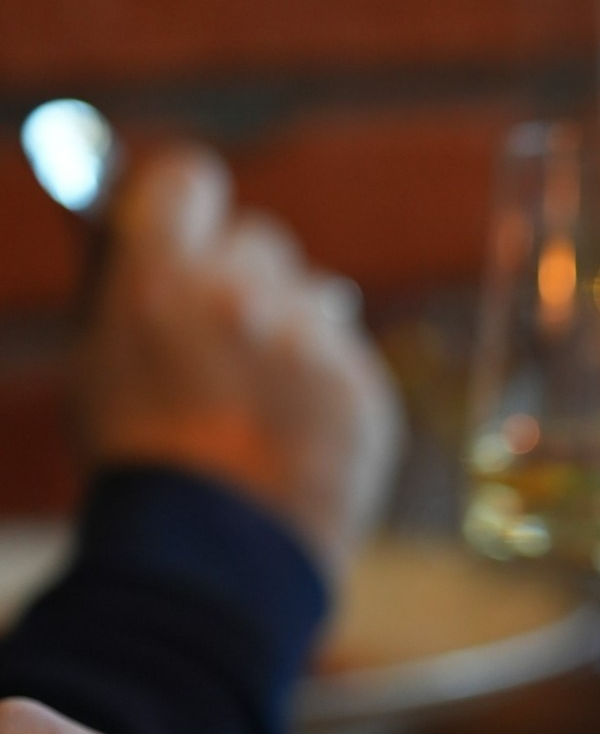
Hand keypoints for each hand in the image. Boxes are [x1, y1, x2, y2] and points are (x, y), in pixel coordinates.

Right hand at [78, 145, 401, 575]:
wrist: (219, 554)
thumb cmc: (144, 462)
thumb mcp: (99, 360)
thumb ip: (119, 280)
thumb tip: (118, 215)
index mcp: (163, 276)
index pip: (189, 179)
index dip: (188, 203)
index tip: (188, 224)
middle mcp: (244, 296)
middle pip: (260, 240)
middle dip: (243, 273)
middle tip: (227, 331)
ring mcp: (314, 343)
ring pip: (317, 295)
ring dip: (295, 325)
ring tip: (266, 393)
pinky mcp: (365, 388)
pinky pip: (351, 357)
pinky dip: (331, 383)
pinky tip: (301, 430)